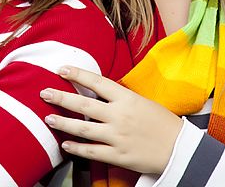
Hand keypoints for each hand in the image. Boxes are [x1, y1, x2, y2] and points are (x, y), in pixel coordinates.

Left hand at [40, 66, 182, 174]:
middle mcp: (119, 116)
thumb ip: (120, 98)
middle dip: (60, 97)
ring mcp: (117, 136)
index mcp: (127, 99)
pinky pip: (91, 152)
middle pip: (83, 105)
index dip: (77, 75)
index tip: (61, 69)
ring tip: (48, 117)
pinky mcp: (118, 155)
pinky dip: (76, 148)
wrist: (181, 149)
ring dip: (62, 122)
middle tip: (43, 92)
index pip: (97, 82)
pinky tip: (64, 144)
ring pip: (82, 128)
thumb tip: (98, 91)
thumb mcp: (143, 102)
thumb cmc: (163, 123)